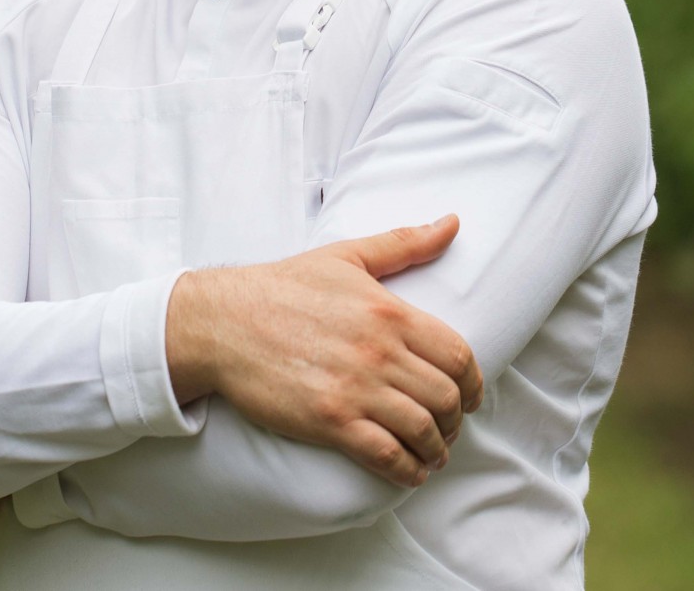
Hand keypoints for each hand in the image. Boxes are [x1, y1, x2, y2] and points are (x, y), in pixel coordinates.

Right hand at [165, 214, 483, 487]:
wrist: (220, 321)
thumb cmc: (280, 287)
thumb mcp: (344, 256)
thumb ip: (402, 243)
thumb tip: (451, 223)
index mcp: (388, 312)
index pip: (458, 356)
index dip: (473, 384)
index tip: (468, 397)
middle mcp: (378, 351)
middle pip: (446, 397)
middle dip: (455, 420)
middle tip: (448, 427)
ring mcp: (355, 388)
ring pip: (423, 430)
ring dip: (436, 449)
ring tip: (432, 453)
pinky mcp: (329, 420)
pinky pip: (387, 455)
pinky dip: (408, 470)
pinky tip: (409, 470)